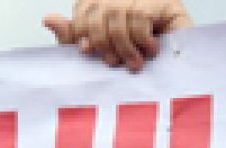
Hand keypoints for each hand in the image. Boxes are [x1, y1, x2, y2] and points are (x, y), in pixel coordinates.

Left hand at [44, 0, 192, 71]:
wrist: (177, 62)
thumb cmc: (134, 54)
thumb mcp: (97, 48)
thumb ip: (73, 35)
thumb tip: (48, 19)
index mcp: (100, 2)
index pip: (81, 12)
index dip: (81, 33)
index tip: (87, 51)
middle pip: (98, 15)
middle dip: (103, 44)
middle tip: (113, 63)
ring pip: (118, 18)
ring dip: (125, 47)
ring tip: (134, 64)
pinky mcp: (162, 2)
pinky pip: (139, 19)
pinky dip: (142, 40)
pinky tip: (150, 50)